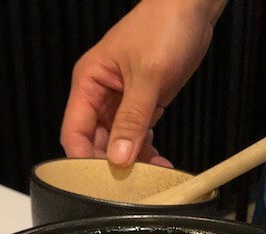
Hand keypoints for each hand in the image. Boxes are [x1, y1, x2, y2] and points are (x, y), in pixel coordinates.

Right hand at [60, 0, 226, 167]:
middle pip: (95, 142)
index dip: (83, 159)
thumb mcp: (147, 76)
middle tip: (129, 183)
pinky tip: (158, 163)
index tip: (100, 180)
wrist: (191, 8)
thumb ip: (132, 119)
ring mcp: (122, 101)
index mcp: (88, 82)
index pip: (74, 132)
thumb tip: (118, 156)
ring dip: (132, 161)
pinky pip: (137, 136)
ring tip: (149, 176)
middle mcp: (100, 94)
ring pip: (117, 143)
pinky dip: (146, 151)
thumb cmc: (163, 26)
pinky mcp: (143, 105)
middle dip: (110, 164)